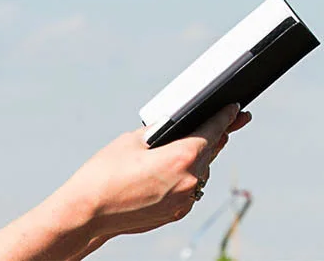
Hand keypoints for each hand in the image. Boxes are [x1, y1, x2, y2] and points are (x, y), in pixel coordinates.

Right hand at [53, 107, 247, 242]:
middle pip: (210, 151)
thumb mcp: (135, 139)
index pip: (214, 130)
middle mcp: (190, 181)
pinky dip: (186, 177)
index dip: (226, 117)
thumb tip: (180, 124)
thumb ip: (164, 129)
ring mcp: (185, 201)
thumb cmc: (105, 173)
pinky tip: (173, 170)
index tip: (237, 110)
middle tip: (224, 123)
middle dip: (213, 136)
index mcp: (183, 156)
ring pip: (201, 171)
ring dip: (198, 159)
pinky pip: (190, 189)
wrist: (87, 213)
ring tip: (186, 147)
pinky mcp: (176, 213)